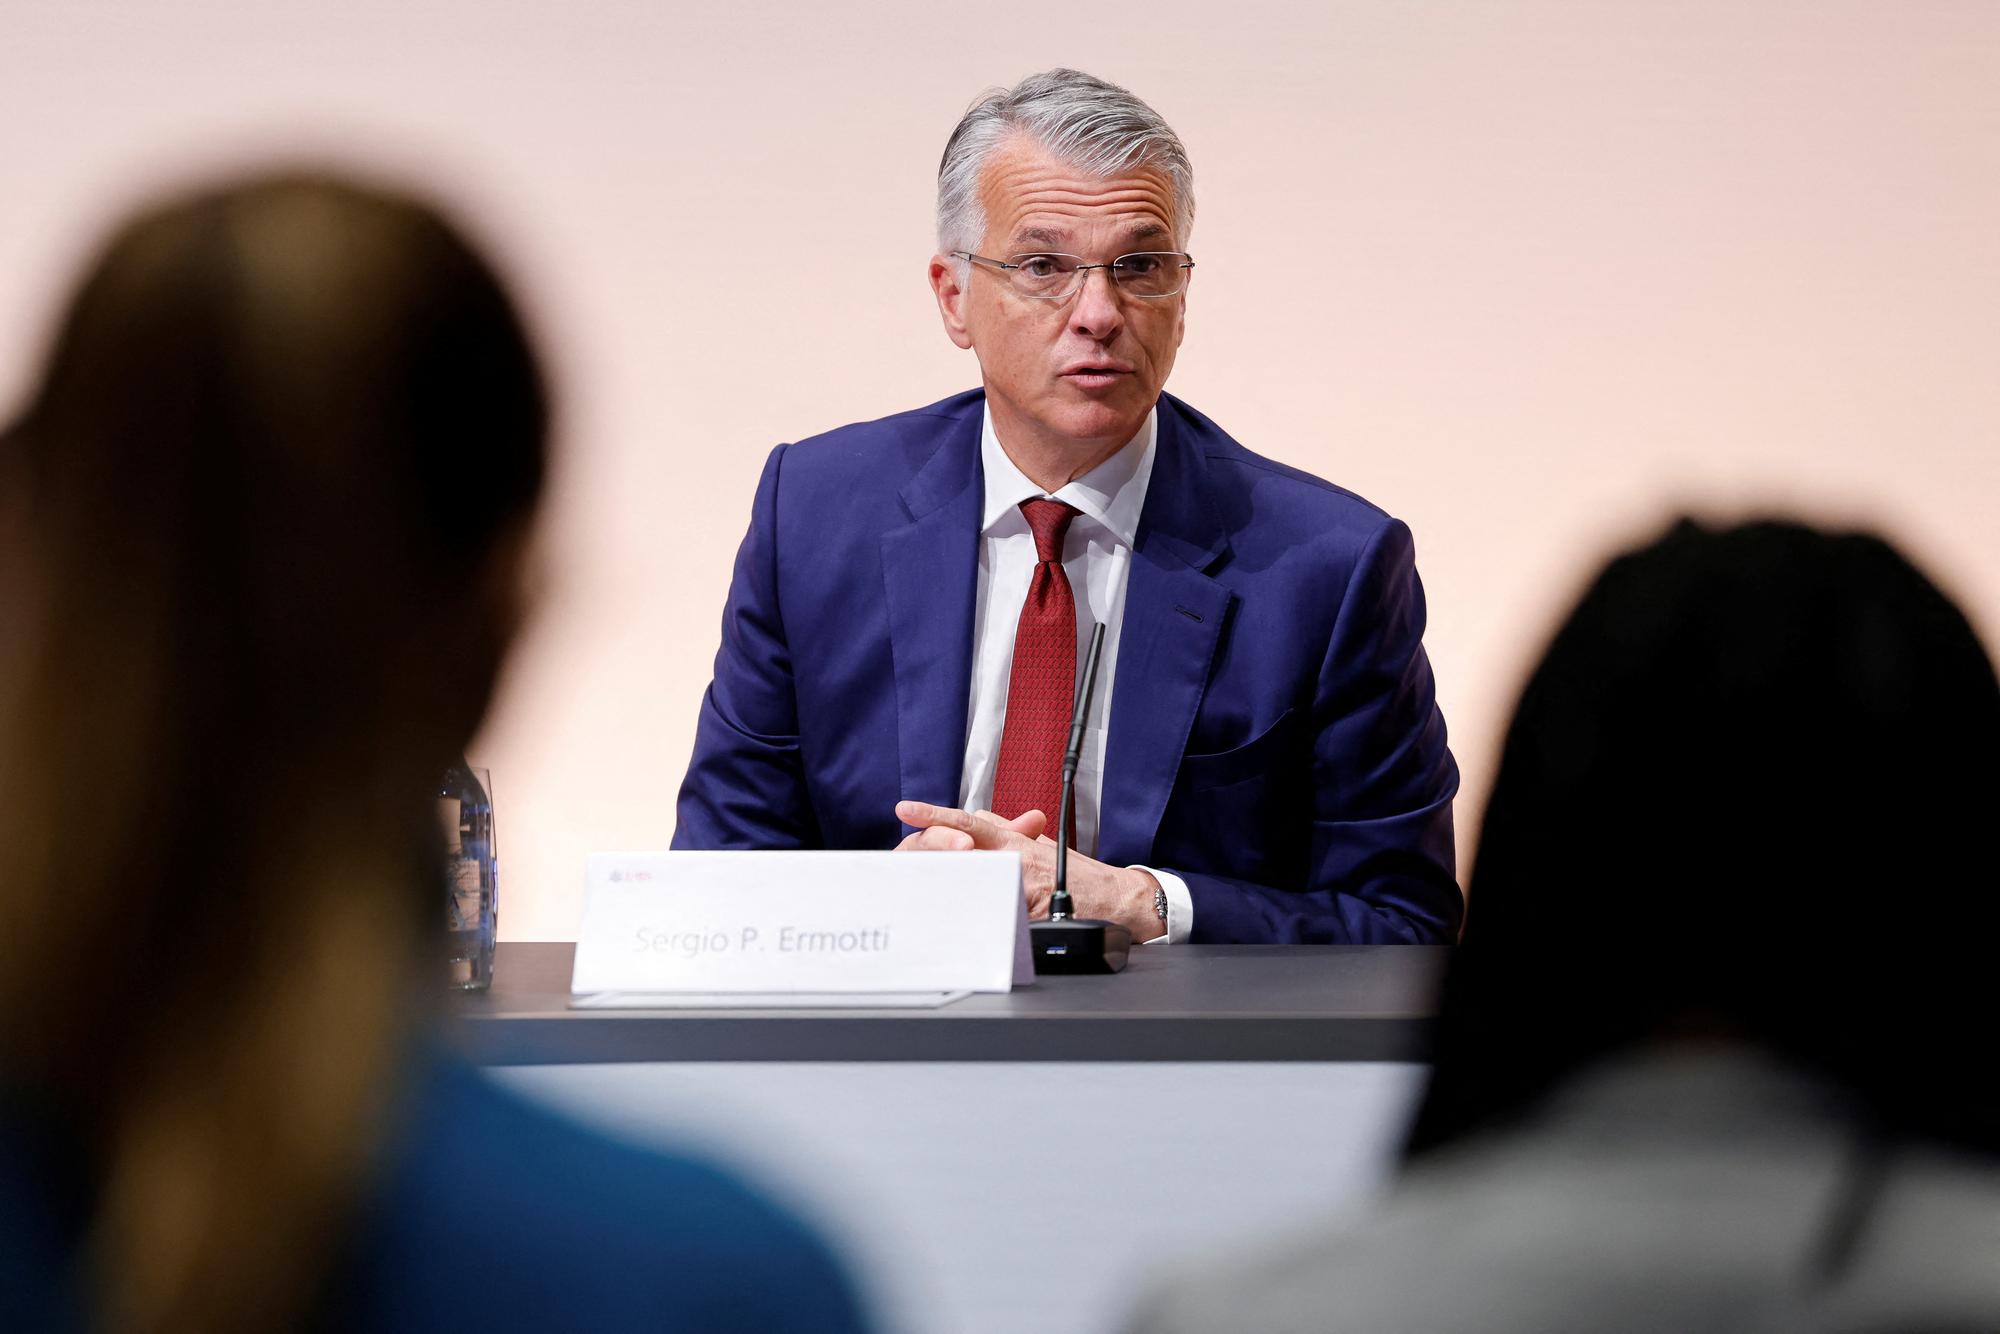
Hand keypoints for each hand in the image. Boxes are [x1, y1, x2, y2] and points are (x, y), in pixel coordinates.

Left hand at [893, 800, 1164, 940]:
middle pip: (962, 847)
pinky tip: (970, 917)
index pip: (967, 821)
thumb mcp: (1041, 844)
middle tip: (907, 852)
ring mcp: (1022, 882)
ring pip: (974, 877)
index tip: (906, 809)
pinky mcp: (1032, 908)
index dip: (935, 815)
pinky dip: (983, 910)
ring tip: (936, 890)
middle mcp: (1016, 856)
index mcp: (1014, 840)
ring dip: (956, 883)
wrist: (1117, 897)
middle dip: (935, 851)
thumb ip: (1008, 832)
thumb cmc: (1079, 874)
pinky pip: (996, 907)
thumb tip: (976, 821)